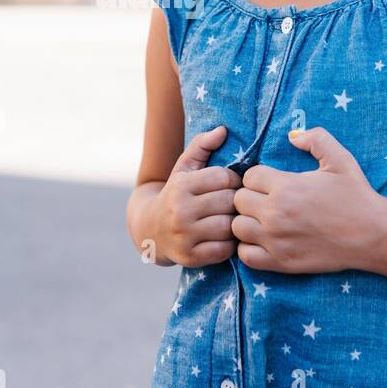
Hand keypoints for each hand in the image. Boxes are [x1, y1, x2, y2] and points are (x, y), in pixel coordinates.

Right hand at [146, 125, 241, 267]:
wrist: (150, 229)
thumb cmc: (175, 194)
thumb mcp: (184, 168)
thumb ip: (202, 145)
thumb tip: (223, 130)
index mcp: (181, 186)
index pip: (224, 177)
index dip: (233, 180)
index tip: (231, 184)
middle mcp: (180, 210)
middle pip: (228, 202)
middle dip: (236, 201)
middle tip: (236, 203)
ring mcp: (184, 236)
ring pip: (228, 227)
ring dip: (235, 223)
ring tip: (233, 219)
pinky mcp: (189, 257)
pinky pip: (223, 250)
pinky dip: (229, 244)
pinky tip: (225, 237)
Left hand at [232, 126, 386, 272]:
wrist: (373, 235)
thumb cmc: (356, 195)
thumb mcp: (340, 159)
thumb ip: (315, 139)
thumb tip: (291, 136)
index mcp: (285, 186)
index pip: (249, 176)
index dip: (259, 177)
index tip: (272, 182)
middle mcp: (275, 213)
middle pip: (238, 201)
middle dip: (250, 197)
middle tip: (266, 200)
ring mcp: (276, 240)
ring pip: (237, 227)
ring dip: (247, 221)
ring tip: (263, 220)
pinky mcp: (281, 262)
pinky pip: (246, 255)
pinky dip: (249, 247)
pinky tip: (264, 241)